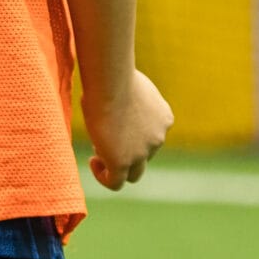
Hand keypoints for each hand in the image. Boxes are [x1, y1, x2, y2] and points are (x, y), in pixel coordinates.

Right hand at [86, 68, 171, 189]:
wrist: (112, 83)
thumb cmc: (115, 76)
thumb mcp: (131, 87)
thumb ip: (130, 100)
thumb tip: (116, 102)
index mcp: (164, 119)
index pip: (151, 138)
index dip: (132, 136)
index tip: (115, 127)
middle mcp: (158, 138)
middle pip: (144, 157)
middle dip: (126, 152)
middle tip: (104, 139)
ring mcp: (143, 153)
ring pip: (132, 172)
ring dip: (116, 163)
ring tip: (97, 151)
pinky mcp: (123, 163)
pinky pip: (115, 182)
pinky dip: (104, 176)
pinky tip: (93, 162)